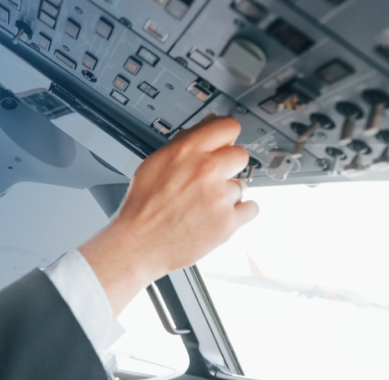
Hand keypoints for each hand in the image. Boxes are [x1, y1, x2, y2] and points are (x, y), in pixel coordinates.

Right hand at [78, 115, 257, 316]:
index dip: (226, 136)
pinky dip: (238, 214)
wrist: (138, 246)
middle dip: (229, 166)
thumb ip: (185, 142)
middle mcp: (205, 170)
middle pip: (241, 154)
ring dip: (228, 194)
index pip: (228, 126)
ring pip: (242, 185)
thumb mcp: (154, 164)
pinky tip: (217, 217)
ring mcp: (219, 196)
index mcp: (186, 151)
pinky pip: (251, 208)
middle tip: (212, 180)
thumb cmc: (143, 208)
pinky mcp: (228, 222)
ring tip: (204, 205)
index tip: (225, 144)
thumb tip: (209, 124)